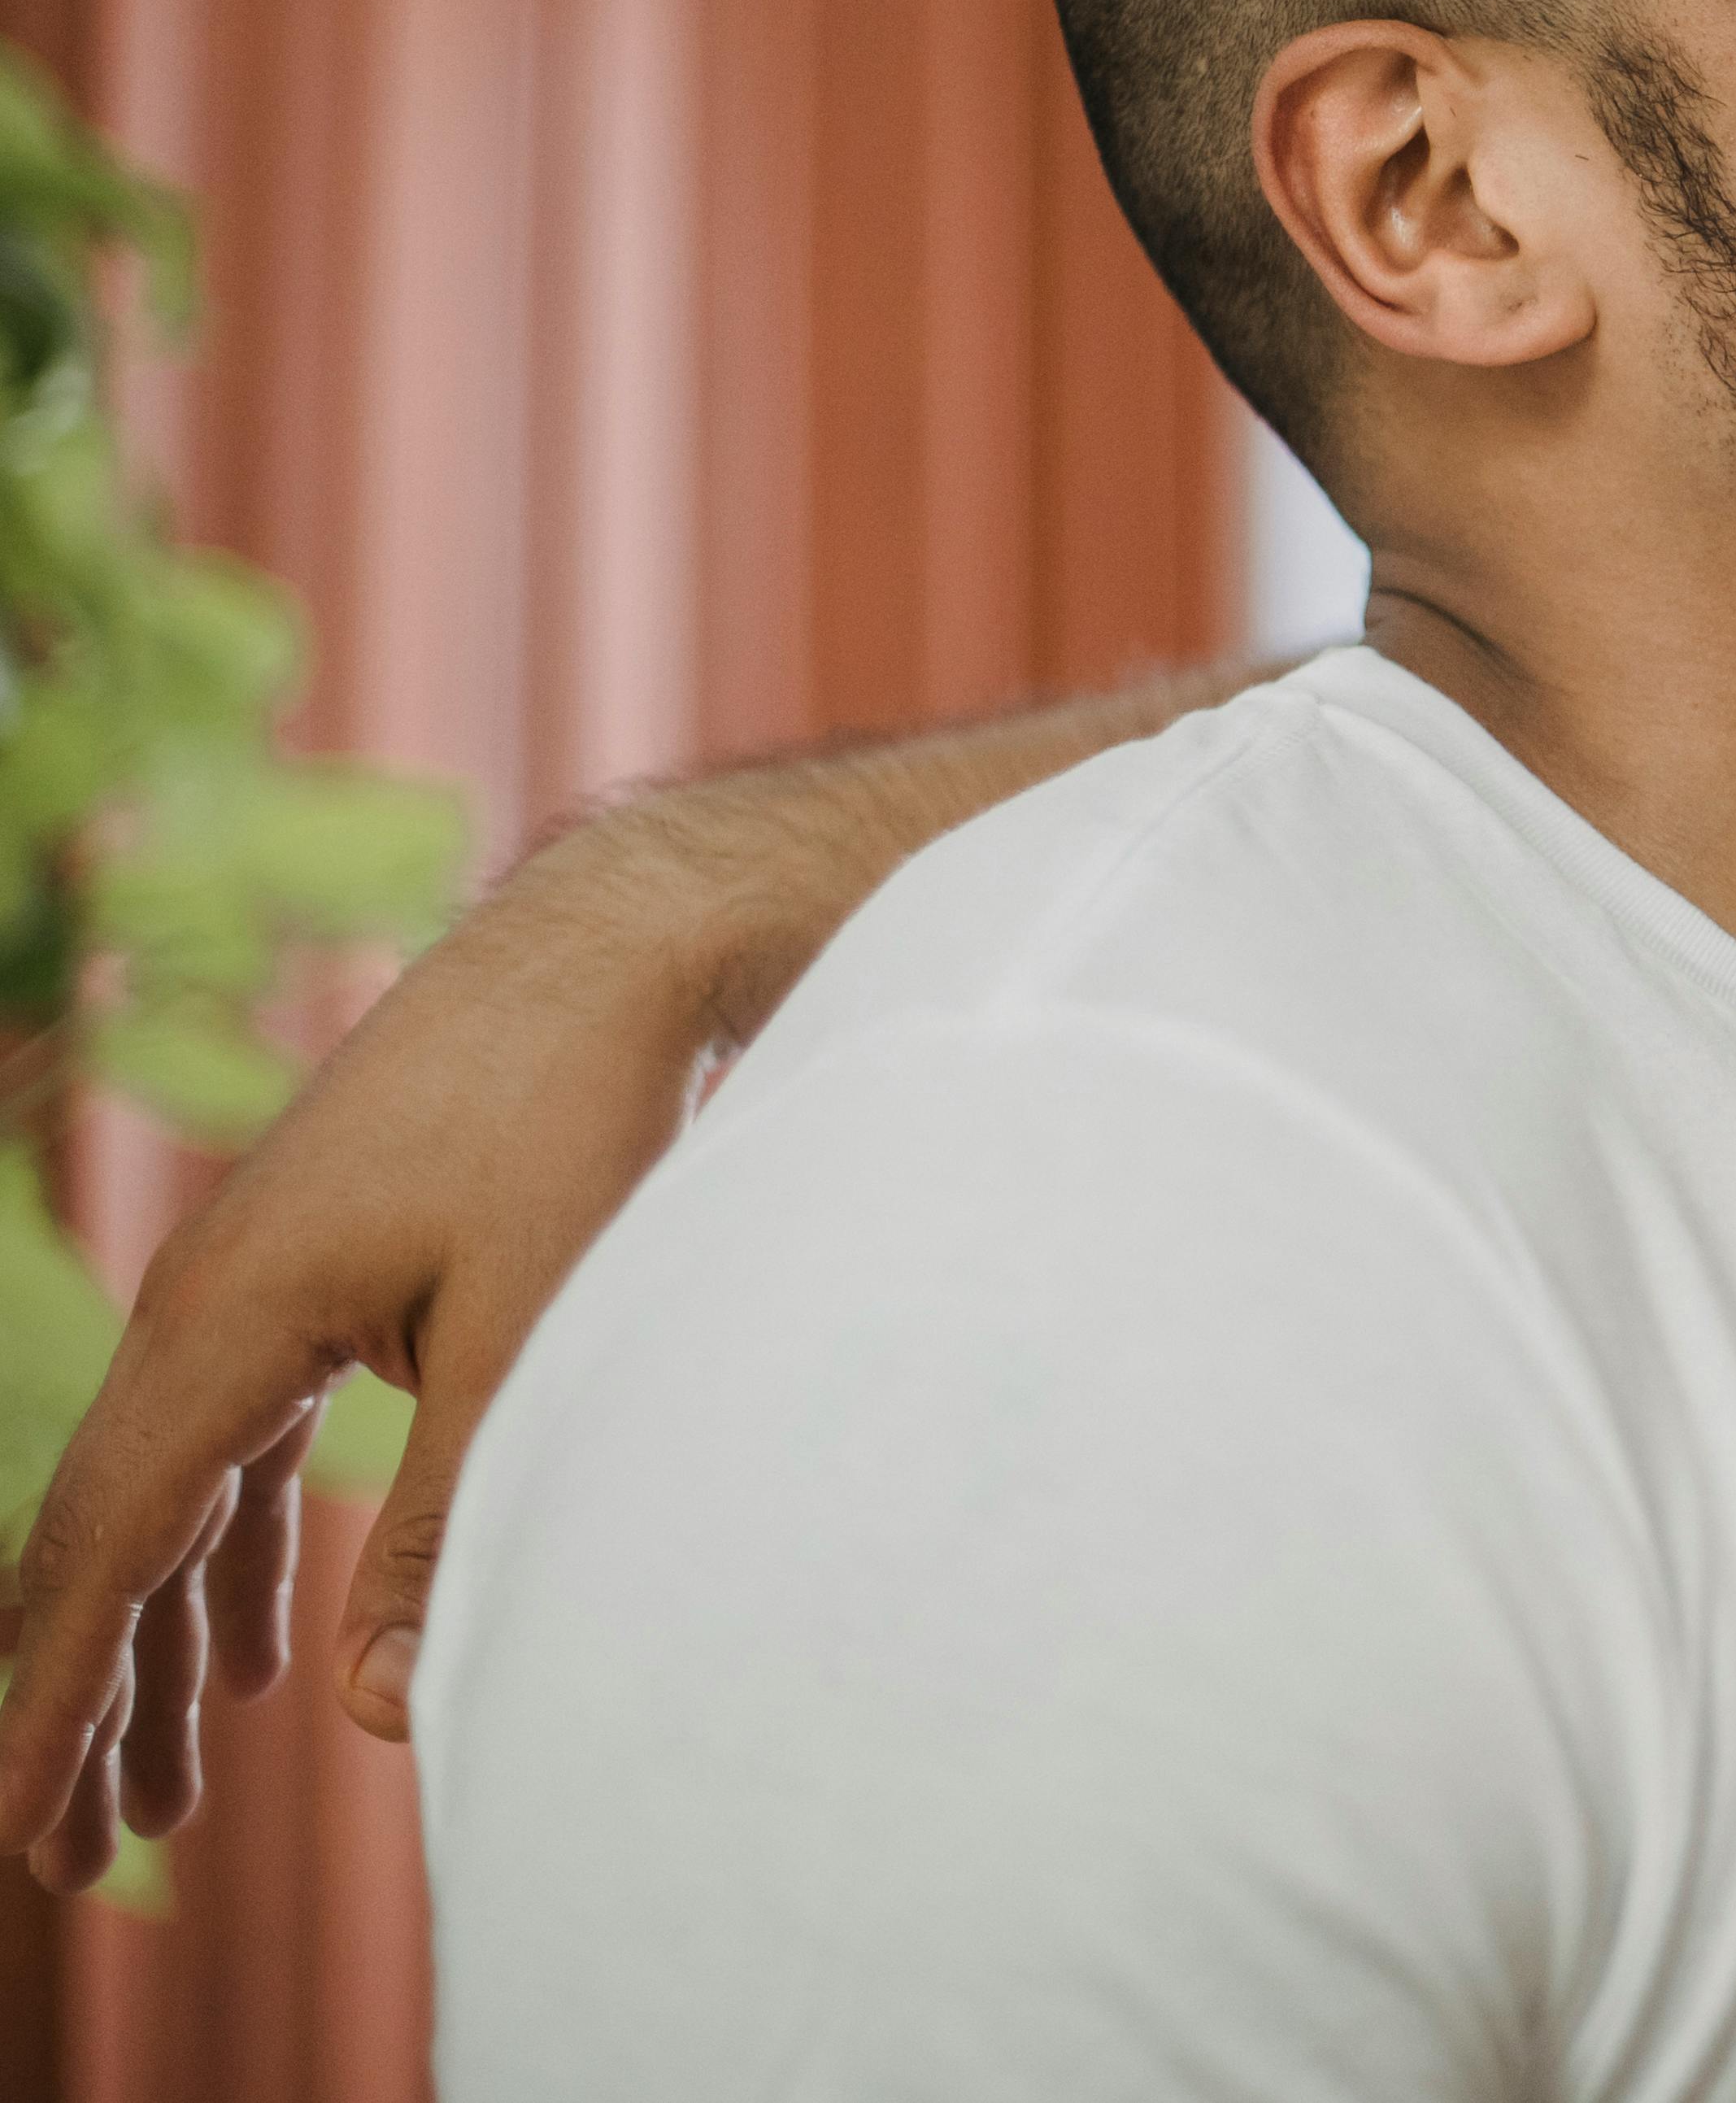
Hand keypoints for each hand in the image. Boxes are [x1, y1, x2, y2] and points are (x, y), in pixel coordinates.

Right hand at [0, 810, 778, 1889]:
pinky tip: (255, 1648)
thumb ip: (444, 1528)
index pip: (106, 1553)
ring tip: (163, 1791)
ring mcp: (250, 1282)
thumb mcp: (527, 1339)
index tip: (31, 1830)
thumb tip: (370, 1711)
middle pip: (110, 1537)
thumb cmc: (580, 1123)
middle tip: (79, 1852)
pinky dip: (229, 1553)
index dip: (57, 1703)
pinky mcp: (313, 1269)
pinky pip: (231, 1443)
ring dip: (163, 1640)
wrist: (608, 952)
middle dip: (88, 1698)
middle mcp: (203, 1304)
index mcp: (224, 1324)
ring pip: (169, 1497)